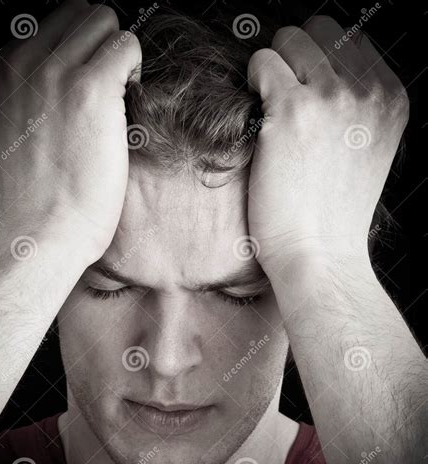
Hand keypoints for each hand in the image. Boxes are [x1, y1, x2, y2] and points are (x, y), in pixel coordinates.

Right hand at [0, 0, 140, 260]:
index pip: (43, 28)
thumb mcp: (4, 141)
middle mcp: (18, 66)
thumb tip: (41, 85)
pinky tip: (127, 100)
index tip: (81, 84)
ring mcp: (52, 74)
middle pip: (74, 14)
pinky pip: (126, 43)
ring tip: (117, 94)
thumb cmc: (35, 200)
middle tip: (105, 86)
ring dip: (117, 53)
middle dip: (97, 45)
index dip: (72, 54)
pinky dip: (134, 67)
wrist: (45, 232)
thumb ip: (16, 102)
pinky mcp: (90, 89)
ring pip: (102, 20)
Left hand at [247, 16, 408, 275]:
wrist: (320, 254)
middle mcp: (367, 90)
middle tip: (281, 96)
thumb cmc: (333, 214)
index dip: (318, 59)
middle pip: (319, 31)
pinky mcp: (291, 108)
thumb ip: (356, 108)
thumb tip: (321, 73)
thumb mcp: (367, 151)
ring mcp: (331, 96)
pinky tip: (257, 118)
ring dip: (271, 69)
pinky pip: (261, 62)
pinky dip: (252, 83)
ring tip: (268, 111)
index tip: (303, 84)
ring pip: (287, 40)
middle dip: (295, 57)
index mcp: (390, 98)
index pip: (351, 40)